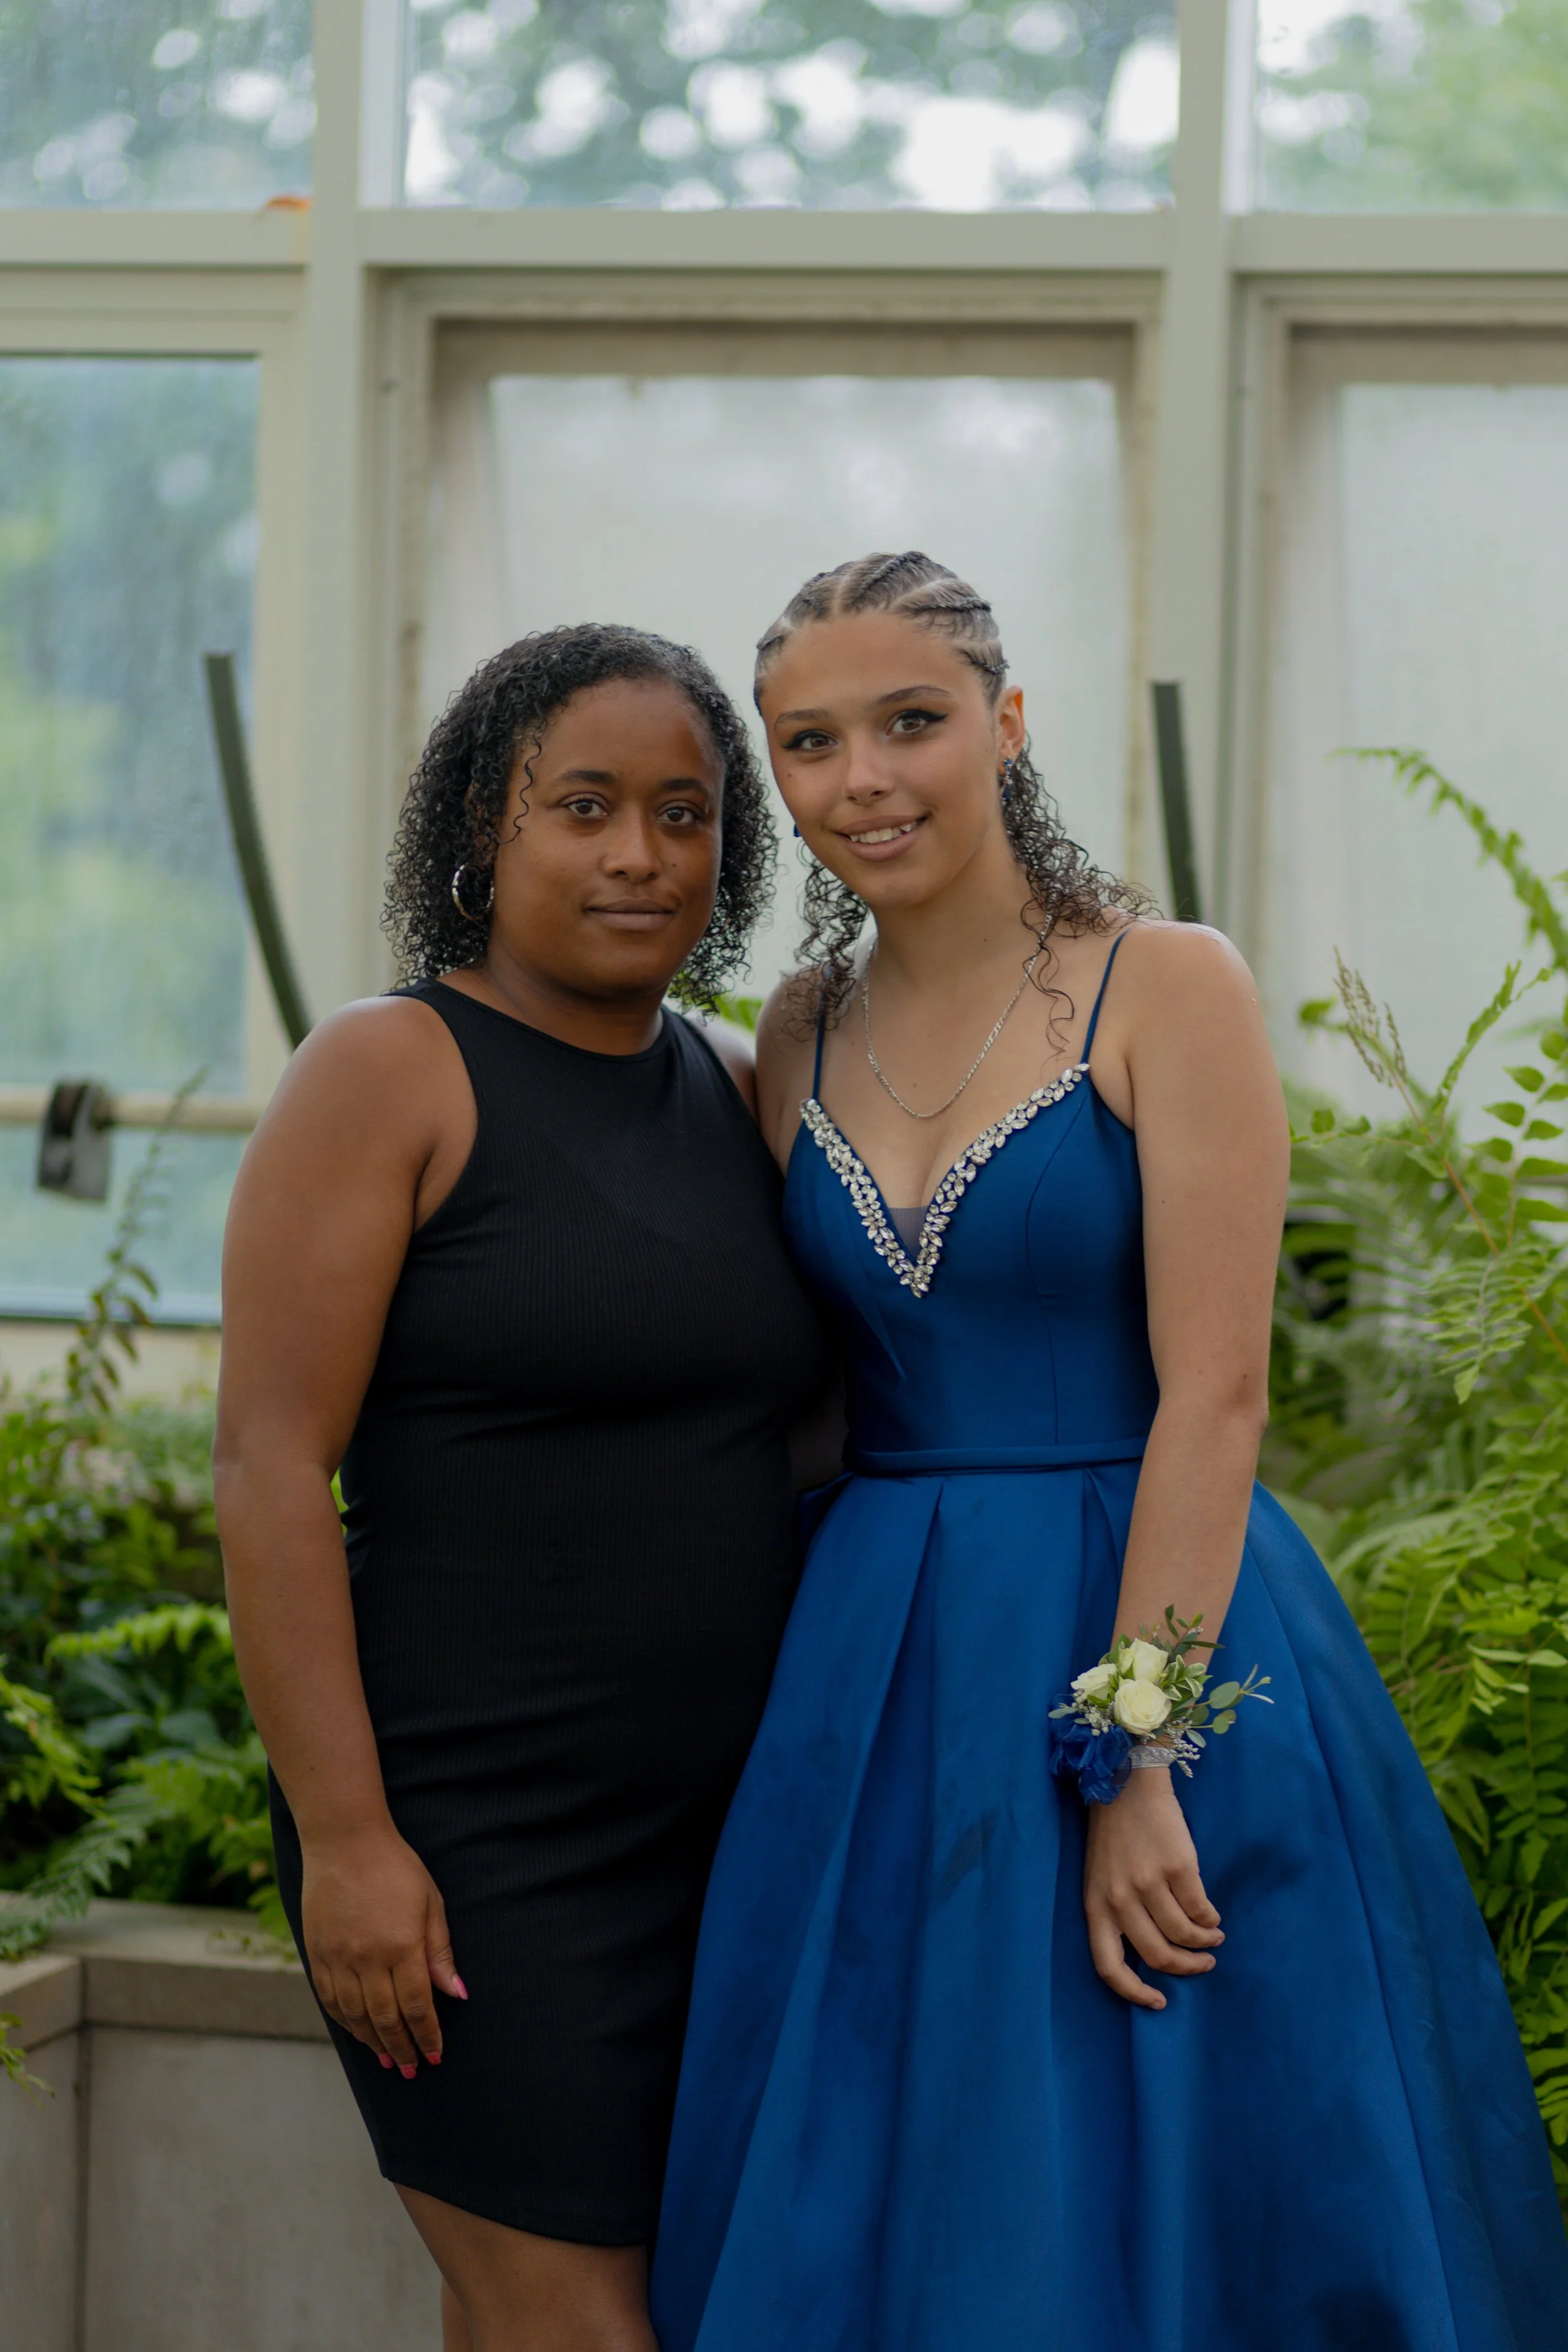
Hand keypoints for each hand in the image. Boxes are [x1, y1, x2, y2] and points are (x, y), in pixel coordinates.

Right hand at [300, 1820, 464, 2073]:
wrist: (344, 1840)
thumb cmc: (395, 1867)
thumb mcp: (430, 1902)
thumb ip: (440, 1951)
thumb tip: (456, 1994)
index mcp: (401, 1946)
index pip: (417, 2006)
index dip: (427, 2035)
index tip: (435, 2055)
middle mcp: (368, 1958)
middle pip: (386, 2018)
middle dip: (402, 2047)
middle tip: (413, 2068)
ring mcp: (338, 1957)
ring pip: (355, 2015)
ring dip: (373, 2041)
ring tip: (388, 2059)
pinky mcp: (316, 1953)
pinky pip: (330, 1999)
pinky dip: (345, 2022)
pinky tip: (357, 2032)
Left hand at [1083, 1768, 1222, 2010]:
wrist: (1127, 1781)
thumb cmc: (1115, 1834)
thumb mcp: (1101, 1877)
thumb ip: (1117, 1913)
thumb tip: (1153, 1953)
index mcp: (1095, 1905)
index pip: (1108, 1966)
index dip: (1134, 1992)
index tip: (1159, 2002)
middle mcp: (1119, 1898)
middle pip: (1157, 1955)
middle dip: (1186, 1967)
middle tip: (1204, 1964)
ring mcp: (1148, 1882)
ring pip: (1183, 1935)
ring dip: (1204, 1943)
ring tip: (1213, 1938)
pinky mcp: (1176, 1867)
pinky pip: (1200, 1909)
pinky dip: (1210, 1919)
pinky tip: (1212, 1916)